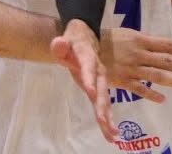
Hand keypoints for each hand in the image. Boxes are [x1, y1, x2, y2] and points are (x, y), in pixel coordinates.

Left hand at [50, 19, 116, 141]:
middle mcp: (98, 70)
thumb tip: (59, 44)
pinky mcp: (99, 88)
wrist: (86, 38)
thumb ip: (60, 44)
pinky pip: (104, 103)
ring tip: (112, 134)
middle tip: (103, 121)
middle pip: (101, 88)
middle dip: (102, 105)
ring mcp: (100, 80)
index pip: (88, 67)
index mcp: (88, 57)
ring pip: (105, 99)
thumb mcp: (63, 40)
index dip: (89, 79)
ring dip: (108, 116)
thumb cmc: (72, 41)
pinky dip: (108, 117)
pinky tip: (111, 132)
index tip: (91, 92)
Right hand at [100, 28, 171, 102]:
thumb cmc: (106, 38)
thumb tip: (161, 46)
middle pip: (166, 61)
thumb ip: (143, 41)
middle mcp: (138, 54)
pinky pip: (139, 89)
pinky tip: (163, 99)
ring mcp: (131, 68)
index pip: (166, 45)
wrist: (84, 45)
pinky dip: (152, 94)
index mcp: (140, 39)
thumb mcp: (126, 33)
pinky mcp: (122, 80)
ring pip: (157, 76)